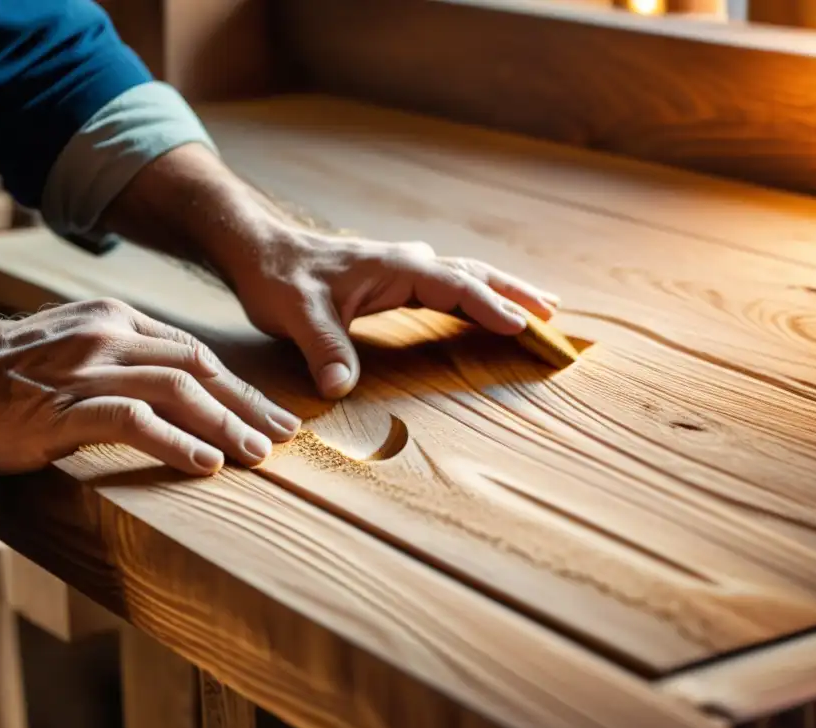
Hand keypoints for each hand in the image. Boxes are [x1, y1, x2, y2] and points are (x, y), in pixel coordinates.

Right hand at [0, 299, 299, 474]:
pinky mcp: (68, 407)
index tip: (270, 414)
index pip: (195, 353)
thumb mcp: (81, 346)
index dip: (238, 387)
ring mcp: (90, 370)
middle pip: (199, 369)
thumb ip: (128, 358)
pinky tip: (206, 464)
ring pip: (177, 390)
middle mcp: (111, 338)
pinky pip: (134, 420)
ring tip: (257, 455)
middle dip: (247, 405)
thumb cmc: (17, 372)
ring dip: (224, 424)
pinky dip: (176, 442)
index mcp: (119, 321)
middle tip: (283, 437)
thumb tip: (182, 390)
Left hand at [219, 226, 558, 399]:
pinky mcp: (396, 278)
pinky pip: (449, 286)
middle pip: (474, 275)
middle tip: (554, 314)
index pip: (454, 286)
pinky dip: (476, 296)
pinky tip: (486, 310)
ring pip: (465, 276)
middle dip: (516, 293)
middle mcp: (407, 262)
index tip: (522, 324)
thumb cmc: (279, 278)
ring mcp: (404, 268)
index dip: (488, 306)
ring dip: (503, 290)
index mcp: (395, 267)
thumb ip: (324, 348)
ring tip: (542, 307)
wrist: (261, 252)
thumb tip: (341, 387)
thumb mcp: (296, 314)